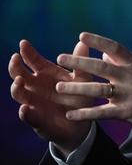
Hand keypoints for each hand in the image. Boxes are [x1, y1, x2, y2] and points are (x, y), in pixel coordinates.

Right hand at [9, 40, 93, 155]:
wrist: (81, 123)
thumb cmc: (80, 96)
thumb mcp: (82, 79)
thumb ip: (80, 62)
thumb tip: (83, 42)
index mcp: (47, 74)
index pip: (33, 61)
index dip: (27, 52)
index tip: (23, 43)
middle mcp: (36, 86)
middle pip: (20, 74)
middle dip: (16, 67)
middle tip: (15, 58)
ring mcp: (33, 102)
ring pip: (19, 94)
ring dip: (17, 88)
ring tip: (19, 81)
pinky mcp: (36, 119)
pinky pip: (28, 116)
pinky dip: (25, 113)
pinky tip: (25, 109)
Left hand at [55, 32, 131, 127]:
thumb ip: (124, 61)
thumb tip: (104, 54)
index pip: (114, 48)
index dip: (98, 41)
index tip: (81, 35)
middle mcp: (129, 76)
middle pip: (100, 67)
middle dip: (79, 62)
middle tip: (60, 58)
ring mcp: (127, 94)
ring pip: (97, 90)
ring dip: (76, 89)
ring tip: (58, 88)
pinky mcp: (126, 112)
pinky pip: (101, 113)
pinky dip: (85, 114)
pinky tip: (70, 115)